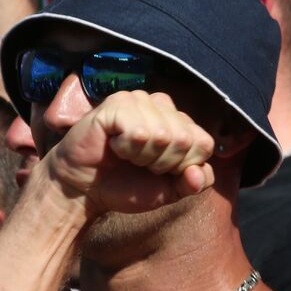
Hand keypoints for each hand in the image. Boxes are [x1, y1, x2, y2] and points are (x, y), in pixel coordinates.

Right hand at [44, 91, 216, 217]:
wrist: (86, 190)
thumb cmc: (126, 185)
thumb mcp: (169, 190)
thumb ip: (194, 183)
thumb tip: (197, 173)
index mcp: (179, 122)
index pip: (204, 143)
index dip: (183, 167)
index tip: (159, 171)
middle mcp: (163, 105)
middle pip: (184, 139)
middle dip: (161, 163)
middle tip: (138, 163)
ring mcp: (140, 100)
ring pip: (162, 135)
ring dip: (141, 156)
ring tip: (125, 154)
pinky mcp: (117, 102)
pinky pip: (138, 131)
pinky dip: (126, 148)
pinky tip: (113, 144)